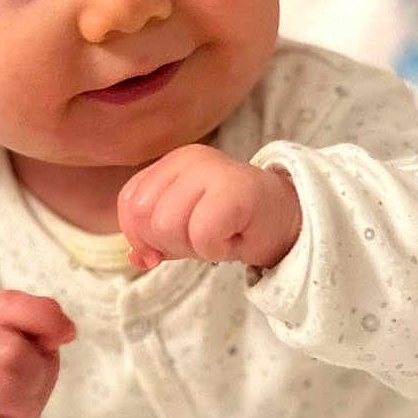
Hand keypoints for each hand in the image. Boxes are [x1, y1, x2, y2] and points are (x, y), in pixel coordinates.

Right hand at [0, 292, 74, 417]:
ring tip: (18, 409)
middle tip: (32, 387)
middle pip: (9, 350)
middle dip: (35, 373)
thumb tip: (64, 330)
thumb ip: (41, 328)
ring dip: (21, 404)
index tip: (66, 336)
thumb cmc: (8, 384)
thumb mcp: (29, 350)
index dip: (42, 316)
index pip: (6, 304)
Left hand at [118, 144, 301, 270]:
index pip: (130, 201)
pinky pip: (202, 235)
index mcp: (171, 163)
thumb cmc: (235, 224)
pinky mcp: (236, 189)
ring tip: (217, 238)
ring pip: (168, 225)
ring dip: (193, 248)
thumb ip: (155, 239)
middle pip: (146, 216)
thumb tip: (134, 258)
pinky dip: (214, 250)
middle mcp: (189, 159)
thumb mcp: (186, 229)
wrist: (288, 221)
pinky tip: (232, 240)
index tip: (159, 253)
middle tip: (200, 241)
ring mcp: (213, 169)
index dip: (138, 235)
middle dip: (168, 243)